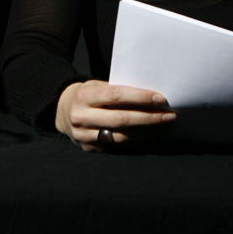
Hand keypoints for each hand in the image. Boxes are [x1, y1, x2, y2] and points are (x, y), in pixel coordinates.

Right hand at [55, 80, 175, 150]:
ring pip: (121, 136)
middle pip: (121, 119)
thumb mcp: (97, 85)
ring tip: (165, 125)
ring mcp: (83, 135)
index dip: (140, 97)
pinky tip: (151, 134)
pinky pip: (118, 146)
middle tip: (170, 115)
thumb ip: (118, 90)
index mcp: (85, 95)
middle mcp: (81, 117)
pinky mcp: (89, 148)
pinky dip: (137, 140)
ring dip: (147, 132)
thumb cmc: (89, 94)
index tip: (161, 98)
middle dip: (148, 117)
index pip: (116, 95)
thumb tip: (152, 95)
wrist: (62, 111)